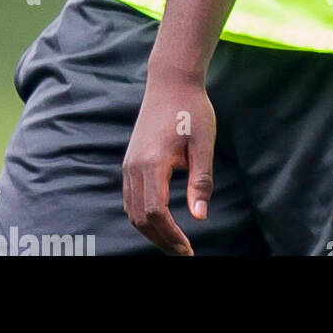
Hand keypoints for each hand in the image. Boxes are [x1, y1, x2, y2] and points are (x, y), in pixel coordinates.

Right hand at [122, 70, 215, 255]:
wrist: (171, 82)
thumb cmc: (192, 109)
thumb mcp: (204, 143)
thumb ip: (201, 181)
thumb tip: (200, 217)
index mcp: (152, 164)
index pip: (156, 213)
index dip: (170, 235)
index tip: (187, 248)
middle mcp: (134, 167)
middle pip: (140, 218)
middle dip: (160, 239)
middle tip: (182, 251)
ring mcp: (129, 164)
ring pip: (131, 211)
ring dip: (150, 230)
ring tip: (173, 241)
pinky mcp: (130, 161)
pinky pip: (130, 198)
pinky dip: (142, 215)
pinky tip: (160, 220)